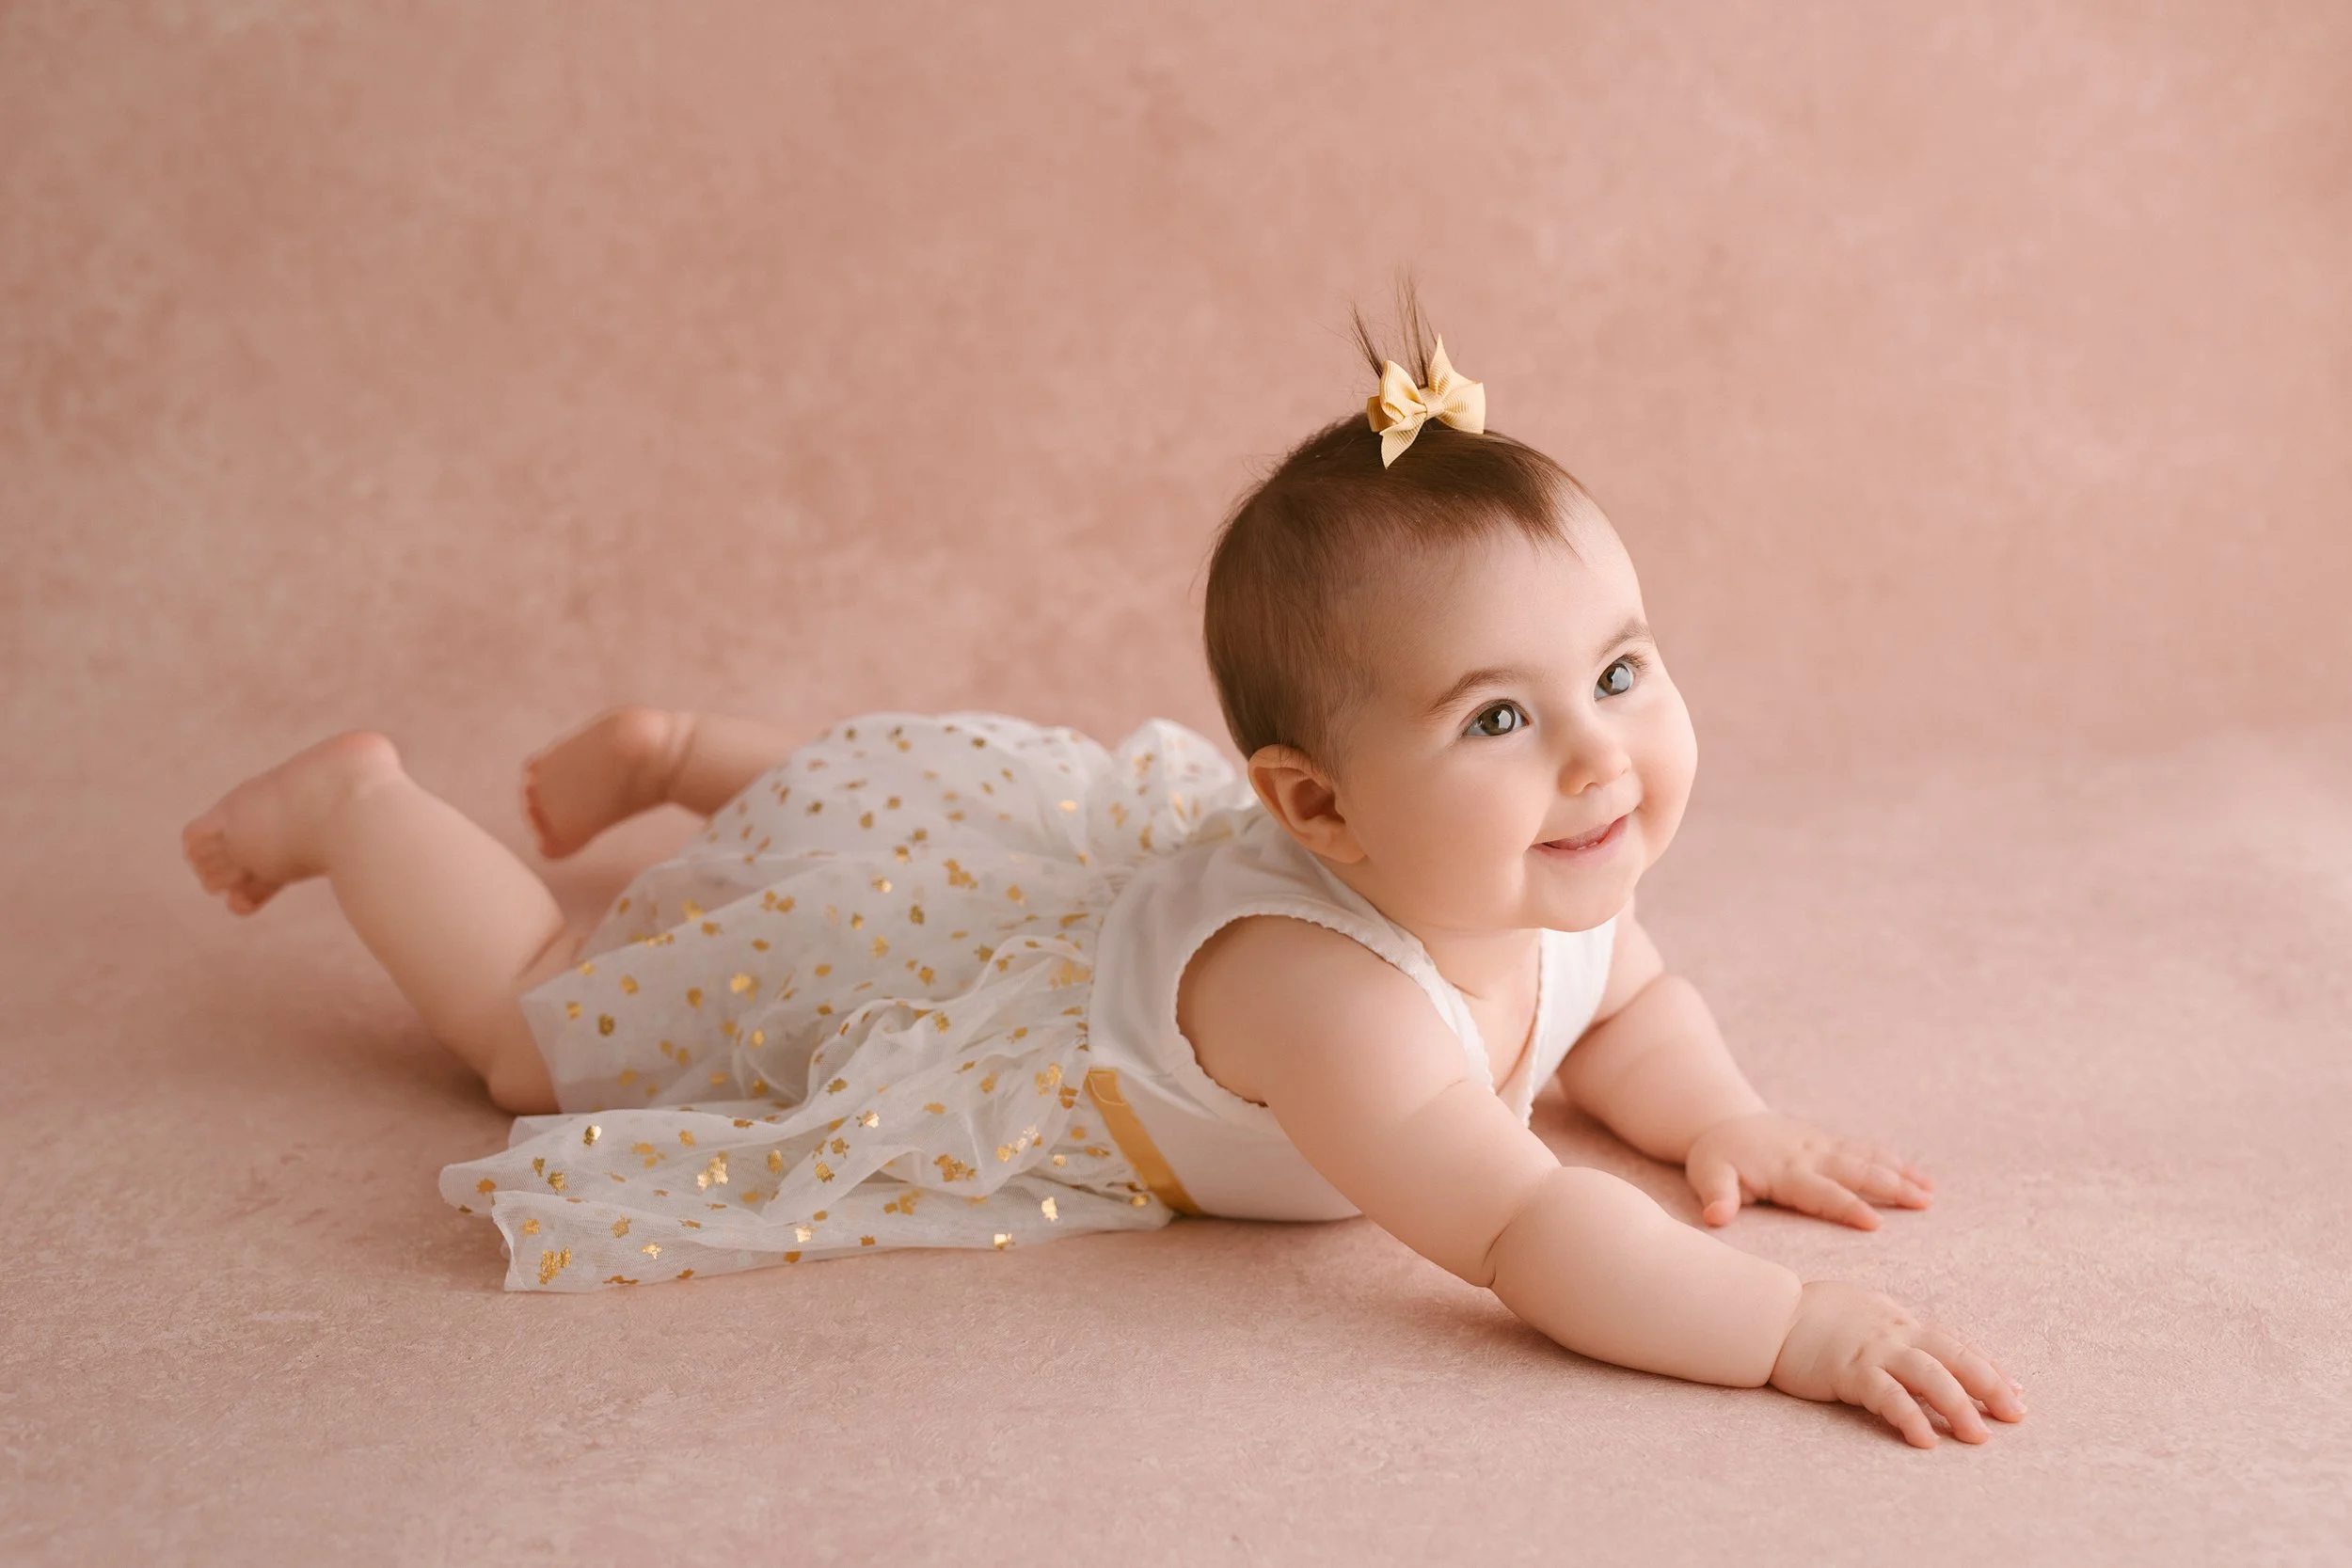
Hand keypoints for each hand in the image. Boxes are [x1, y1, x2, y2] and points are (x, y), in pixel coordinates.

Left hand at [1683, 1109, 1932, 1228]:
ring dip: (1900, 1174)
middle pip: (1855, 1171)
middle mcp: (1810, 1156)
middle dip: (1890, 1186)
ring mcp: (1823, 1146)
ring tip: (1930, 1193)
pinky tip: (1921, 1177)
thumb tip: (1715, 1218)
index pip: (1821, 1193)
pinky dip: (1894, 1161)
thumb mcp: (1708, 1174)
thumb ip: (1716, 1195)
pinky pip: (1866, 1150)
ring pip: (1867, 1158)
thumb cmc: (1716, 1157)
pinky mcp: (1829, 1142)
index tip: (1876, 1223)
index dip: (1847, 1207)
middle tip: (1923, 1203)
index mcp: (1784, 1171)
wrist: (1723, 1120)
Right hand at [1771, 1279, 2026, 1447]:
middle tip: (2015, 1415)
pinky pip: (1888, 1395)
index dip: (1989, 1368)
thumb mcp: (1864, 1314)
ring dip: (1959, 1406)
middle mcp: (1895, 1332)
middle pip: (1955, 1357)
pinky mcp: (1849, 1370)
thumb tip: (1923, 1351)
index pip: (1956, 1344)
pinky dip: (1910, 1417)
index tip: (2016, 1392)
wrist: (1769, 1314)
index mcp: (1900, 1320)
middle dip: (1990, 1387)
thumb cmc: (1814, 1315)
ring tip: (1978, 1436)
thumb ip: (1895, 1332)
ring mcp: (1873, 1350)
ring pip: (1930, 1376)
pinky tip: (1926, 1439)